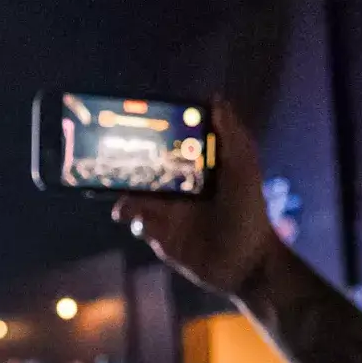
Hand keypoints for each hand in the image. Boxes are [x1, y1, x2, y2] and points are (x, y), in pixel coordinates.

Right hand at [113, 98, 281, 298]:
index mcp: (197, 168)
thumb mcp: (244, 169)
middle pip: (144, 169)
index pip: (169, 145)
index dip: (153, 134)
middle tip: (112, 158)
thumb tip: (215, 99)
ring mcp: (168, 211)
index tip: (133, 121)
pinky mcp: (161, 235)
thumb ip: (231, 135)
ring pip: (134, 195)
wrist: (246, 263)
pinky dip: (135, 218)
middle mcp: (178, 187)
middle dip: (126, 163)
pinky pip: (139, 222)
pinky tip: (145, 222)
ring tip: (126, 199)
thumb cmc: (249, 212)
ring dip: (125, 193)